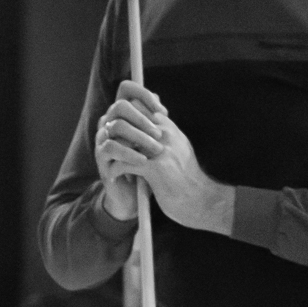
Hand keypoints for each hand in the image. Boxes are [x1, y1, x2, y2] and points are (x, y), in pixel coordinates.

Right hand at [92, 87, 148, 222]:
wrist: (134, 193)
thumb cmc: (145, 164)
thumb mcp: (152, 142)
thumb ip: (154, 124)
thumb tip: (161, 107)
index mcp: (121, 114)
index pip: (125, 89)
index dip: (143, 94)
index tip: (163, 111)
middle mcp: (108, 122)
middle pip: (120, 106)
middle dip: (143, 118)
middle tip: (160, 135)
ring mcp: (102, 139)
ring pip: (117, 126)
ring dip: (140, 137)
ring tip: (156, 149)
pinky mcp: (100, 157)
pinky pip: (111, 147)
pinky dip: (129, 152)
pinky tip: (143, 160)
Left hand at [95, 79, 231, 234]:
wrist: (200, 199)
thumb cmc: (187, 176)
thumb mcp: (179, 147)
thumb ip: (166, 133)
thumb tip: (156, 118)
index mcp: (169, 127)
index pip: (138, 107)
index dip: (123, 117)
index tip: (117, 133)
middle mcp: (165, 134)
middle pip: (127, 119)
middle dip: (113, 132)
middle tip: (107, 145)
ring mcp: (160, 150)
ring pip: (122, 140)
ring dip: (112, 151)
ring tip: (108, 160)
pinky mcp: (155, 169)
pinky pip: (123, 163)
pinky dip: (115, 170)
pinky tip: (114, 177)